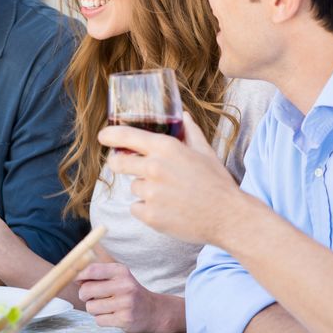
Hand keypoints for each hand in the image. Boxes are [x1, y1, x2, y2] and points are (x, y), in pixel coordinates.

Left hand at [76, 262, 184, 332]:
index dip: (78, 276)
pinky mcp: (125, 319)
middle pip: (86, 290)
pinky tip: (112, 316)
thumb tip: (73, 276)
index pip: (92, 270)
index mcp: (121, 271)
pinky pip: (99, 320)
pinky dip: (101, 319)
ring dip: (94, 309)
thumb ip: (97, 274)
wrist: (154, 311)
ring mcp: (125, 303)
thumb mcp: (118, 277)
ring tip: (106, 307)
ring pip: (91, 307)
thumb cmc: (129, 292)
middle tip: (91, 297)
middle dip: (84, 295)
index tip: (75, 280)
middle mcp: (125, 285)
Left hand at [98, 112, 239, 244]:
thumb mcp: (205, 151)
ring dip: (144, 190)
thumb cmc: (217, 182)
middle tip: (131, 168)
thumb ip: (190, 131)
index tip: (103, 137)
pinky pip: (136, 208)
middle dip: (119, 164)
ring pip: (133, 187)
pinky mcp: (150, 215)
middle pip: (117, 163)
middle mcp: (154, 168)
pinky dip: (147, 210)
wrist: (229, 217)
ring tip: (169, 195)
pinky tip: (167, 209)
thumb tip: (183, 115)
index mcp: (165, 148)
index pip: (126, 136)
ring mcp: (151, 193)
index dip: (110, 136)